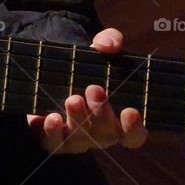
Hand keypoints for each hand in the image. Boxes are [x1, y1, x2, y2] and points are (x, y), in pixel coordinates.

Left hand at [29, 28, 148, 153]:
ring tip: (73, 99)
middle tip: (95, 89)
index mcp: (117, 120)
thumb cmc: (84, 68)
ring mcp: (74, 140)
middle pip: (106, 134)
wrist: (50, 74)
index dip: (135, 128)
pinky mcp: (51, 138)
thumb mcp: (97, 52)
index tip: (131, 111)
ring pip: (79, 139)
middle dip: (102, 112)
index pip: (133, 136)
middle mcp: (98, 135)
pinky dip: (52, 132)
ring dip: (77, 120)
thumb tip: (110, 45)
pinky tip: (51, 117)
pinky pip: (52, 142)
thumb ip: (109, 42)